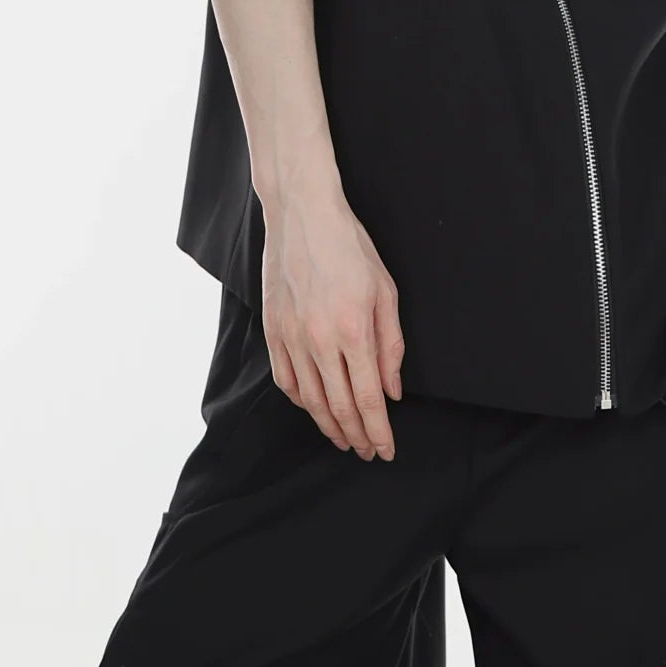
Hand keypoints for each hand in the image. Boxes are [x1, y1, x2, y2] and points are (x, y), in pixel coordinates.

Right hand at [260, 187, 403, 461]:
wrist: (303, 215)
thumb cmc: (349, 247)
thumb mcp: (385, 291)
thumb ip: (391, 345)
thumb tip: (393, 390)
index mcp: (353, 330)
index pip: (368, 399)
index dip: (379, 432)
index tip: (386, 450)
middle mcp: (319, 341)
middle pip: (339, 407)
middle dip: (356, 436)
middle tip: (368, 452)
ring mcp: (291, 337)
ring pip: (310, 400)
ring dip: (329, 426)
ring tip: (345, 439)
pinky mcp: (272, 331)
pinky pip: (286, 380)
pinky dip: (302, 402)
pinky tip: (314, 408)